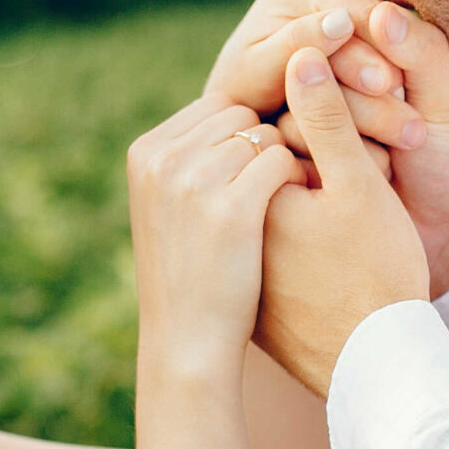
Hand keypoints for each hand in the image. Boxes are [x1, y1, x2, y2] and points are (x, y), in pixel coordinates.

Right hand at [126, 98, 305, 382]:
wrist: (188, 343)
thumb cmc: (190, 275)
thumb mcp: (168, 208)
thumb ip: (188, 157)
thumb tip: (232, 112)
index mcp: (144, 153)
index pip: (215, 105)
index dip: (246, 134)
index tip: (257, 172)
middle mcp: (162, 160)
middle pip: (241, 113)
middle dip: (266, 143)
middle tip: (278, 187)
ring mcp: (193, 182)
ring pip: (265, 134)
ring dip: (286, 161)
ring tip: (289, 199)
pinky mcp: (231, 208)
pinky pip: (282, 160)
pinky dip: (300, 177)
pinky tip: (304, 205)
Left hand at [206, 0, 416, 115]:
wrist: (249, 112)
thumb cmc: (244, 94)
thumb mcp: (259, 71)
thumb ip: (296, 43)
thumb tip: (342, 21)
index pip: (346, 7)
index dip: (370, 45)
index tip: (385, 84)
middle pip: (372, 26)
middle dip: (388, 68)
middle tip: (403, 106)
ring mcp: (352, 13)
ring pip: (387, 48)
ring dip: (399, 89)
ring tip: (412, 130)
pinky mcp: (368, 40)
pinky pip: (392, 64)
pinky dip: (398, 95)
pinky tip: (407, 125)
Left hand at [255, 48, 429, 396]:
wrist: (376, 372)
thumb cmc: (376, 277)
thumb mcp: (359, 185)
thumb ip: (327, 118)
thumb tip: (300, 53)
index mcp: (240, 195)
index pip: (272, 131)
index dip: (332, 137)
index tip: (370, 170)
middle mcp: (223, 232)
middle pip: (264, 169)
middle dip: (318, 170)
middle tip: (368, 202)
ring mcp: (235, 269)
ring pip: (271, 209)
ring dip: (314, 205)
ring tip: (359, 237)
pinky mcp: (253, 299)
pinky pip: (275, 249)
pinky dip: (305, 243)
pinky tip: (342, 259)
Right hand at [271, 0, 448, 297]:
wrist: (439, 235)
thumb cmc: (446, 160)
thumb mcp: (440, 103)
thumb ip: (419, 53)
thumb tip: (381, 11)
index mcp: (356, 49)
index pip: (332, 22)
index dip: (358, 50)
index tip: (394, 83)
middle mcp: (317, 80)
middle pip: (306, 68)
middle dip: (359, 101)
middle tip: (409, 132)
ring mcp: (296, 123)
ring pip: (294, 112)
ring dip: (349, 135)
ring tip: (394, 160)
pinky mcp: (284, 166)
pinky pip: (284, 156)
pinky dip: (329, 169)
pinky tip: (368, 181)